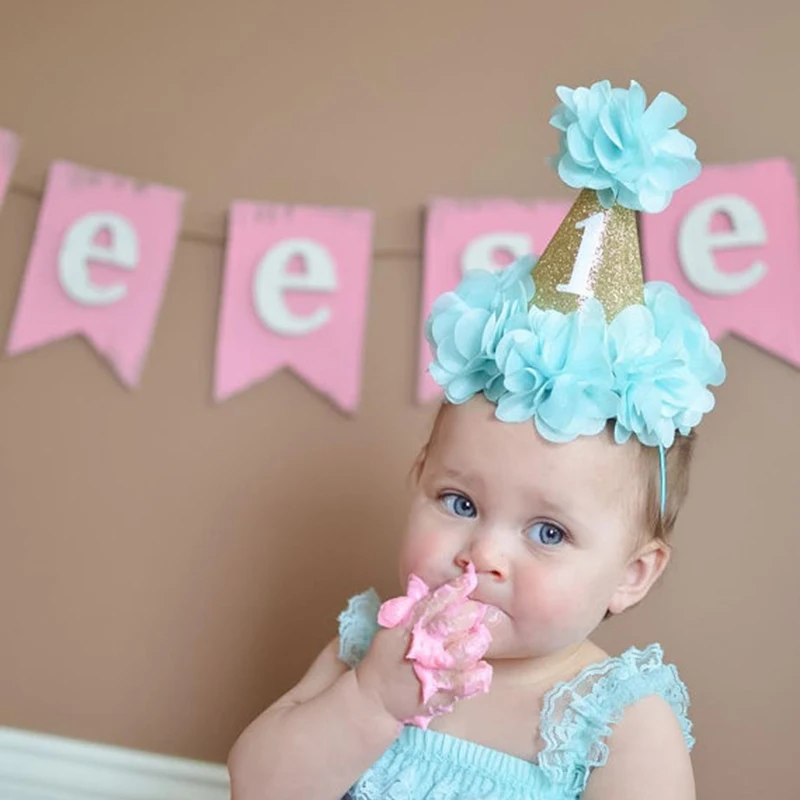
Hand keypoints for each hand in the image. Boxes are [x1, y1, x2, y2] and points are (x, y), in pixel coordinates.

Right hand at [354, 571, 493, 726]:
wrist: (373, 698)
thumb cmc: (383, 660)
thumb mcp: (391, 630)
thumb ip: (409, 611)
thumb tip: (423, 585)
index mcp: (406, 628)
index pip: (433, 603)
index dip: (454, 590)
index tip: (469, 579)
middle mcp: (419, 647)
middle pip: (450, 625)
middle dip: (469, 614)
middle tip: (479, 611)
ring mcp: (430, 672)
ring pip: (462, 653)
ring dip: (476, 642)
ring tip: (481, 637)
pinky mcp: (438, 695)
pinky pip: (464, 684)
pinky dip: (477, 675)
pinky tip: (482, 668)